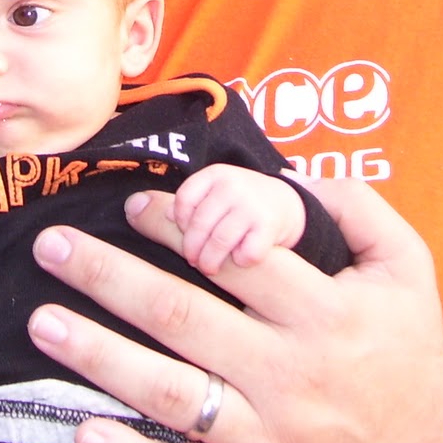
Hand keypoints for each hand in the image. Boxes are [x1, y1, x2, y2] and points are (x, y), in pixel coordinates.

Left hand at [25, 177, 442, 442]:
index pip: (236, 257)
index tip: (134, 203)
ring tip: (44, 322)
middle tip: (51, 246)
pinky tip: (82, 430)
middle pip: (184, 316)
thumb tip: (294, 171)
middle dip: (109, 277)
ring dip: (99, 355)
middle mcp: (293, 371)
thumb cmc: (409, 348)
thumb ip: (356, 207)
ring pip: (172, 390)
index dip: (178, 225)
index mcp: (326, 313)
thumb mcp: (406, 266)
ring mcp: (272, 432)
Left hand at [170, 165, 305, 273]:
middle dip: (191, 248)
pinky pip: (247, 252)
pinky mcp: (270, 226)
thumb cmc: (240, 201)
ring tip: (209, 268)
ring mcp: (252, 205)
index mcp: (215, 174)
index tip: (185, 233)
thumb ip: (189, 202)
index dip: (180, 222)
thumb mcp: (215, 191)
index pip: (184, 198)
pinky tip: (240, 260)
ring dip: (210, 261)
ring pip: (220, 241)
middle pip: (200, 223)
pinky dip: (241, 261)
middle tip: (193, 261)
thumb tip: (156, 213)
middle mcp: (232, 185)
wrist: (286, 201)